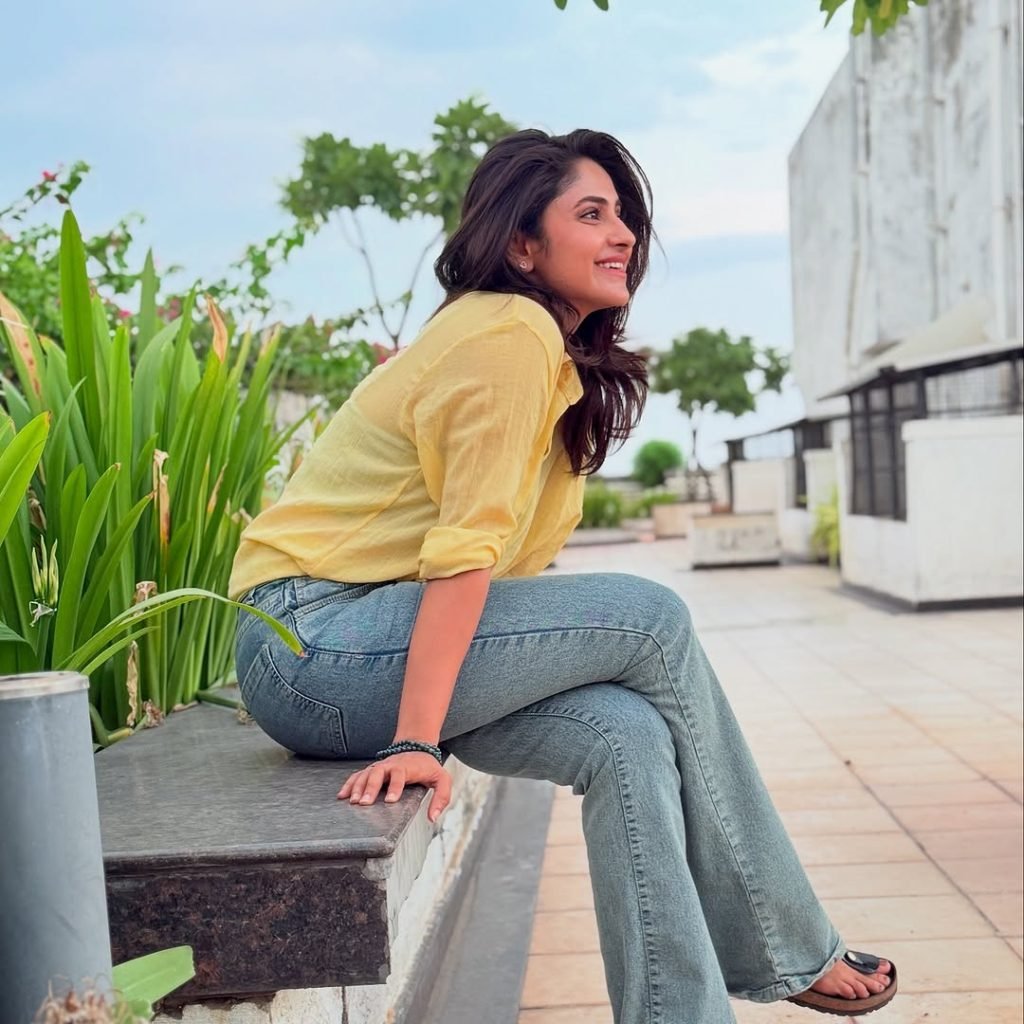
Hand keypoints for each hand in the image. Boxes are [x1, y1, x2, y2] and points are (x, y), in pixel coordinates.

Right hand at [338, 751, 452, 822]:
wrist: (417, 748)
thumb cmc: (429, 768)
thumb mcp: (442, 779)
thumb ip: (441, 797)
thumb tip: (432, 818)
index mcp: (407, 767)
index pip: (400, 775)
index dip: (395, 786)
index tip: (390, 800)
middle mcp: (390, 765)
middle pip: (378, 773)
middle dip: (370, 787)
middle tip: (364, 803)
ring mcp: (380, 767)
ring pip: (365, 774)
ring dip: (358, 787)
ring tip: (352, 801)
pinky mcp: (372, 770)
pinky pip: (358, 775)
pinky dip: (349, 784)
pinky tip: (342, 795)